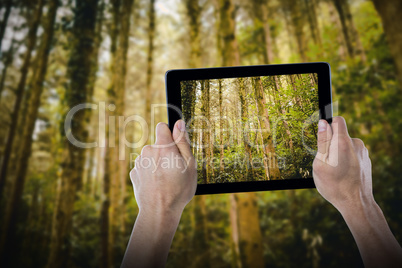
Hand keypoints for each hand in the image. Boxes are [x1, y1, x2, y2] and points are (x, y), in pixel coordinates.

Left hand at [122, 120, 196, 267]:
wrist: (159, 212)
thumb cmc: (179, 189)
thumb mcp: (189, 165)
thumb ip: (183, 142)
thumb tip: (179, 123)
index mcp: (162, 147)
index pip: (162, 127)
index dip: (170, 135)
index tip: (175, 146)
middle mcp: (148, 151)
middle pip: (158, 145)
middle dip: (166, 153)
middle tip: (175, 170)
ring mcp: (139, 163)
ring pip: (151, 157)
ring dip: (157, 163)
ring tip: (166, 180)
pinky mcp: (134, 174)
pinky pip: (144, 168)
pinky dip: (150, 173)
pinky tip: (156, 185)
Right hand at [313, 116, 372, 212]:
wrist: (356, 203)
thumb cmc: (334, 185)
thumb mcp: (320, 163)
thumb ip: (322, 142)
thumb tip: (323, 123)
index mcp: (343, 142)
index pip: (338, 120)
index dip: (328, 125)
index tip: (323, 136)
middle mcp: (356, 144)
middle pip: (340, 135)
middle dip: (331, 144)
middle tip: (326, 162)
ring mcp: (364, 153)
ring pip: (346, 146)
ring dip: (339, 154)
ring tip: (335, 171)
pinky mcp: (366, 161)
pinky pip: (353, 155)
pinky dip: (346, 161)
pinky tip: (343, 175)